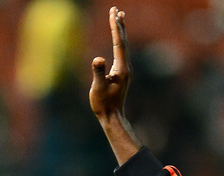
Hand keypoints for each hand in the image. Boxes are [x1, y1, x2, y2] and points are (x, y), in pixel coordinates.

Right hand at [90, 6, 130, 121]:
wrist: (112, 117)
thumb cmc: (103, 104)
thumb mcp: (98, 88)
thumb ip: (98, 73)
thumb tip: (98, 59)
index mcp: (121, 69)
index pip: (118, 42)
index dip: (115, 27)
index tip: (113, 12)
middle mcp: (126, 68)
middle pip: (123, 41)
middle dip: (119, 25)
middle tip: (117, 9)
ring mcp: (125, 71)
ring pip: (123, 46)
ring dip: (121, 32)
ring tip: (120, 19)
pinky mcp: (121, 75)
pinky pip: (121, 53)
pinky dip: (120, 42)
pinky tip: (118, 42)